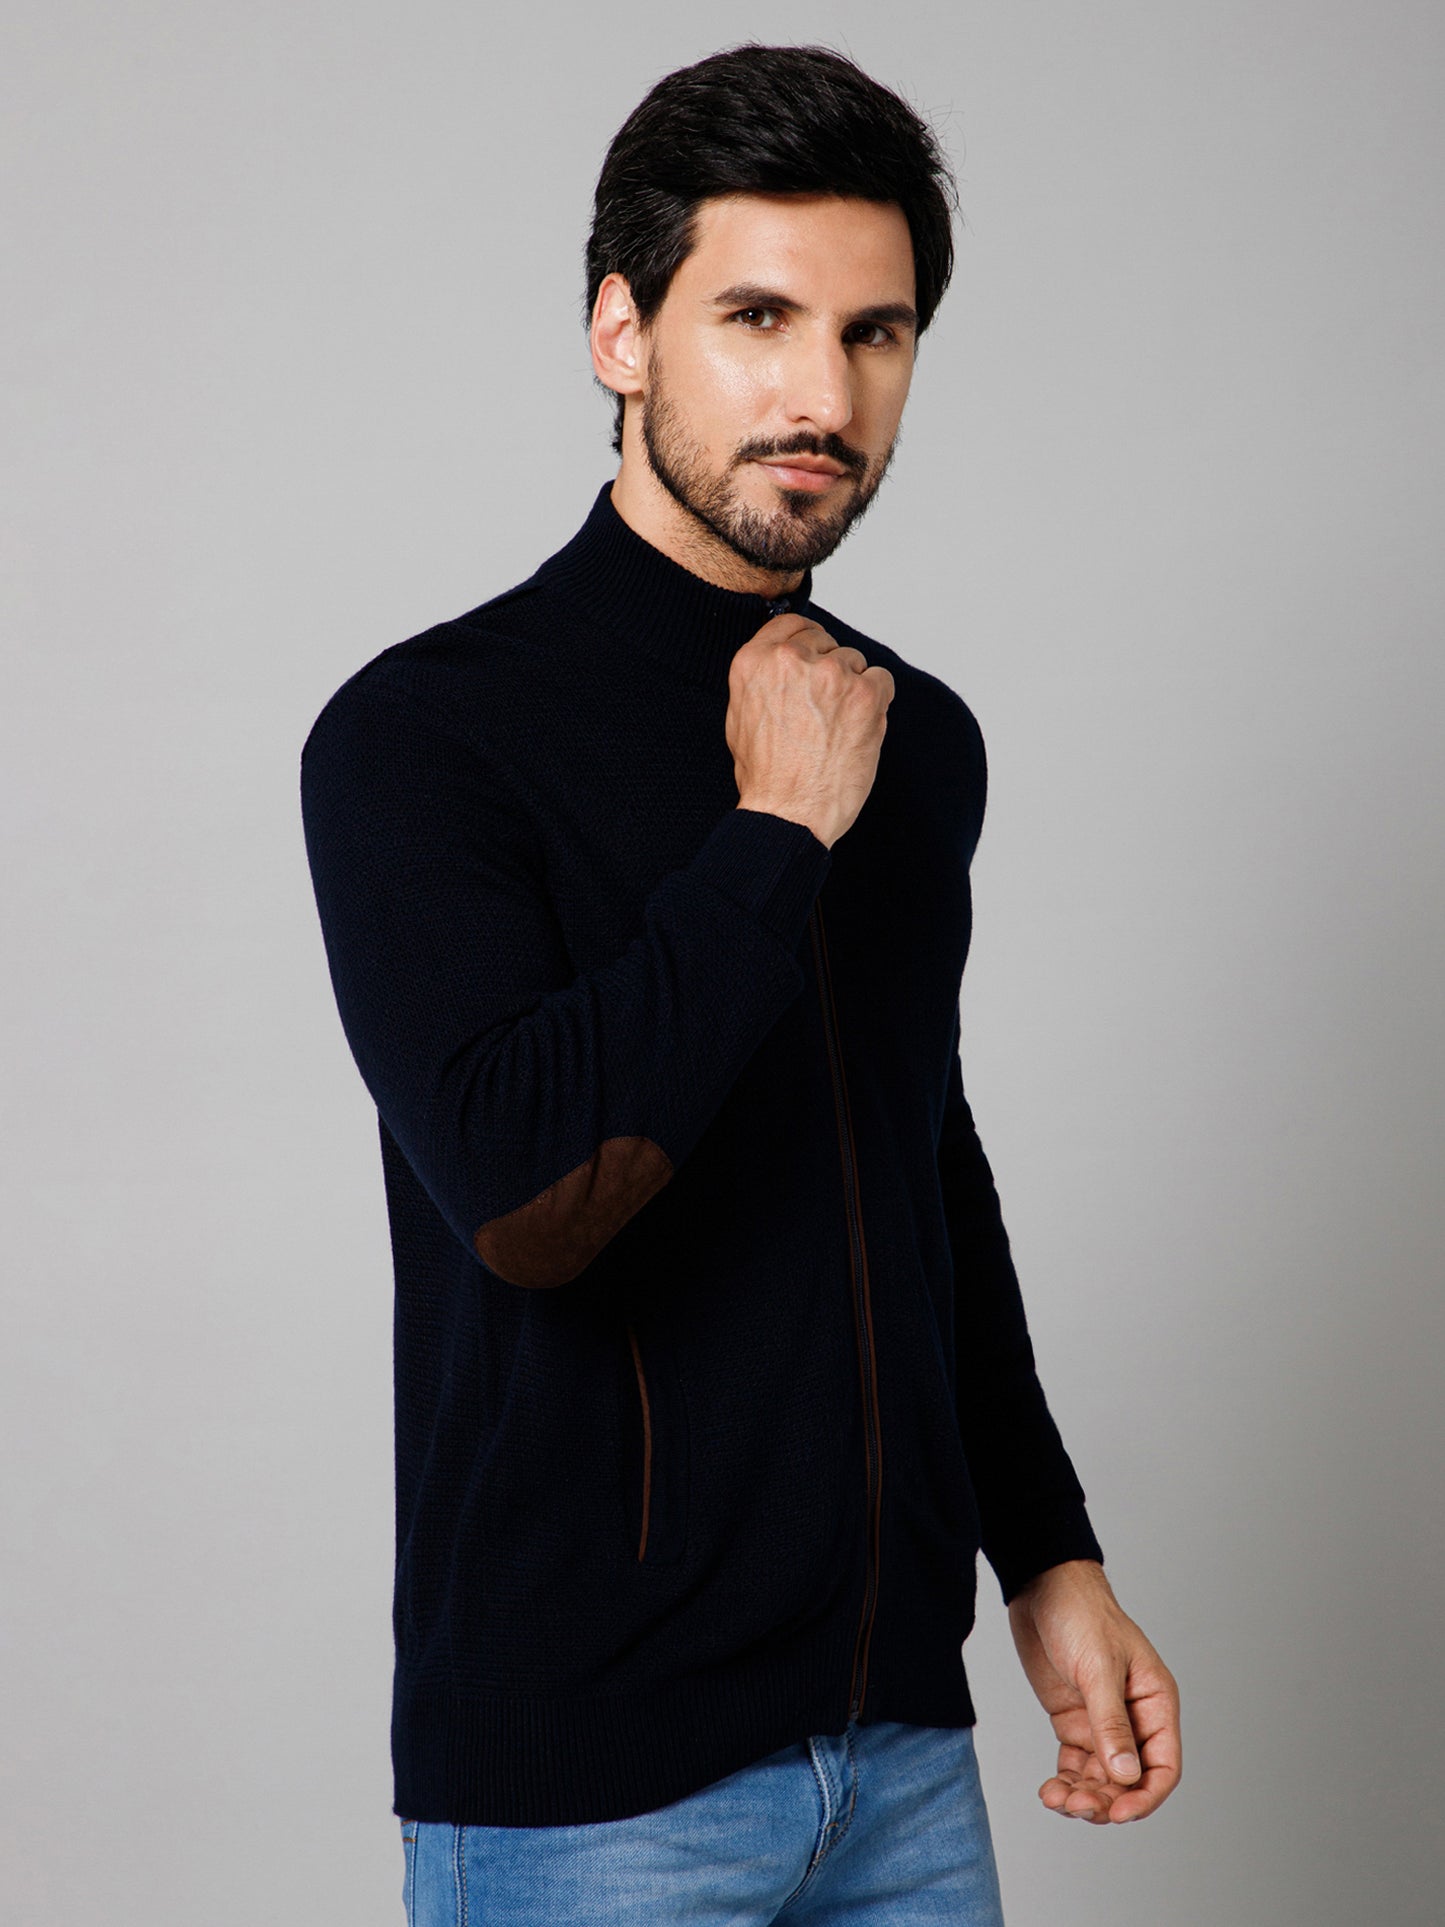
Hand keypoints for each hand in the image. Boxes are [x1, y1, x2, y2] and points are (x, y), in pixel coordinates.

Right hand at [727, 611, 893, 849]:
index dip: (809, 638)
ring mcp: (831, 674)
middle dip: (829, 671)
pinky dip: (877, 702)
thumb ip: (761, 679)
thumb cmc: (766, 777)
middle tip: (824, 711)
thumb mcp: (740, 717)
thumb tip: (783, 660)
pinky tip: (858, 730)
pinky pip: (882, 680)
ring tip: (837, 728)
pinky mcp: (865, 694)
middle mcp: (791, 659)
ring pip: (855, 662)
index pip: (791, 624)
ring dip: (853, 689)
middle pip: (826, 642)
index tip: (816, 652)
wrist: (789, 814)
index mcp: (755, 662)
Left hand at [1007, 1558, 1180, 1825]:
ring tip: (1055, 1799)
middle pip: (1130, 1781)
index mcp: (1155, 1702)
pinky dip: (1066, 1783)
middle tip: (1075, 1806)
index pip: (1163, 1766)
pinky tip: (1049, 1791)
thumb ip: (1111, 1722)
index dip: (1145, 1796)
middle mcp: (1133, 1719)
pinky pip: (1076, 1766)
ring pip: (1102, 1779)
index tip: (1118, 1813)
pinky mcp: (1074, 1722)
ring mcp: (1102, 1722)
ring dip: (1083, 1797)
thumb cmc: (1081, 1614)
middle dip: (1106, 1801)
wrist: (1041, 1587)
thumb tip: (1126, 1776)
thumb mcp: (1098, 1668)